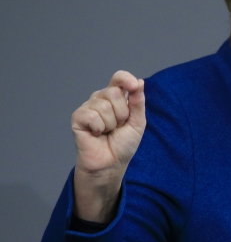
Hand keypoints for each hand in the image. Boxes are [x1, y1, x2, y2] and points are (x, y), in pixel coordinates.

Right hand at [71, 71, 145, 222]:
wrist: (111, 162)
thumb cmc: (123, 143)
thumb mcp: (137, 122)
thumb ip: (138, 102)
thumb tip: (139, 82)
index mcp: (116, 98)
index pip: (118, 79)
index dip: (125, 79)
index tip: (133, 85)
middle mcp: (101, 99)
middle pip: (114, 92)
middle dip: (122, 114)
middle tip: (119, 126)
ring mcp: (88, 107)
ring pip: (104, 106)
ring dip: (112, 124)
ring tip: (108, 132)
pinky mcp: (78, 117)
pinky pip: (92, 116)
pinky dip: (99, 128)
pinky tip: (97, 134)